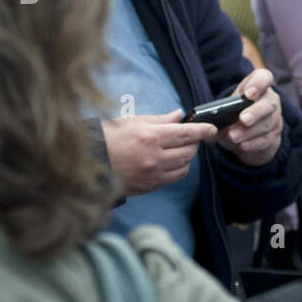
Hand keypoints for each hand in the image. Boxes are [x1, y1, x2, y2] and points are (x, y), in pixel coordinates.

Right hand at [101, 109, 215, 195]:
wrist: (90, 163)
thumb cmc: (109, 137)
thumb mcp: (132, 121)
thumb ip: (160, 119)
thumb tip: (179, 115)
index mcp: (150, 137)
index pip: (186, 133)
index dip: (202, 131)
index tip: (212, 129)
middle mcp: (154, 157)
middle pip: (189, 151)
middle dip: (194, 143)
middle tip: (191, 137)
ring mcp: (152, 174)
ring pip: (184, 167)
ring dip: (187, 157)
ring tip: (179, 149)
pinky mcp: (149, 186)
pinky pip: (173, 178)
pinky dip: (177, 169)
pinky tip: (170, 162)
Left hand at [216, 68, 282, 167]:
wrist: (247, 136)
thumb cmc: (234, 116)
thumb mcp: (226, 111)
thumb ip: (216, 116)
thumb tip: (204, 126)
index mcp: (259, 87)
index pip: (264, 77)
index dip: (259, 84)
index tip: (248, 94)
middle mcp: (270, 101)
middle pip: (269, 104)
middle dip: (255, 112)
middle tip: (242, 119)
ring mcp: (275, 120)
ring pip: (267, 124)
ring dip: (249, 132)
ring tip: (233, 137)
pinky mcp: (275, 137)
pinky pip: (266, 140)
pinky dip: (253, 144)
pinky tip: (242, 145)